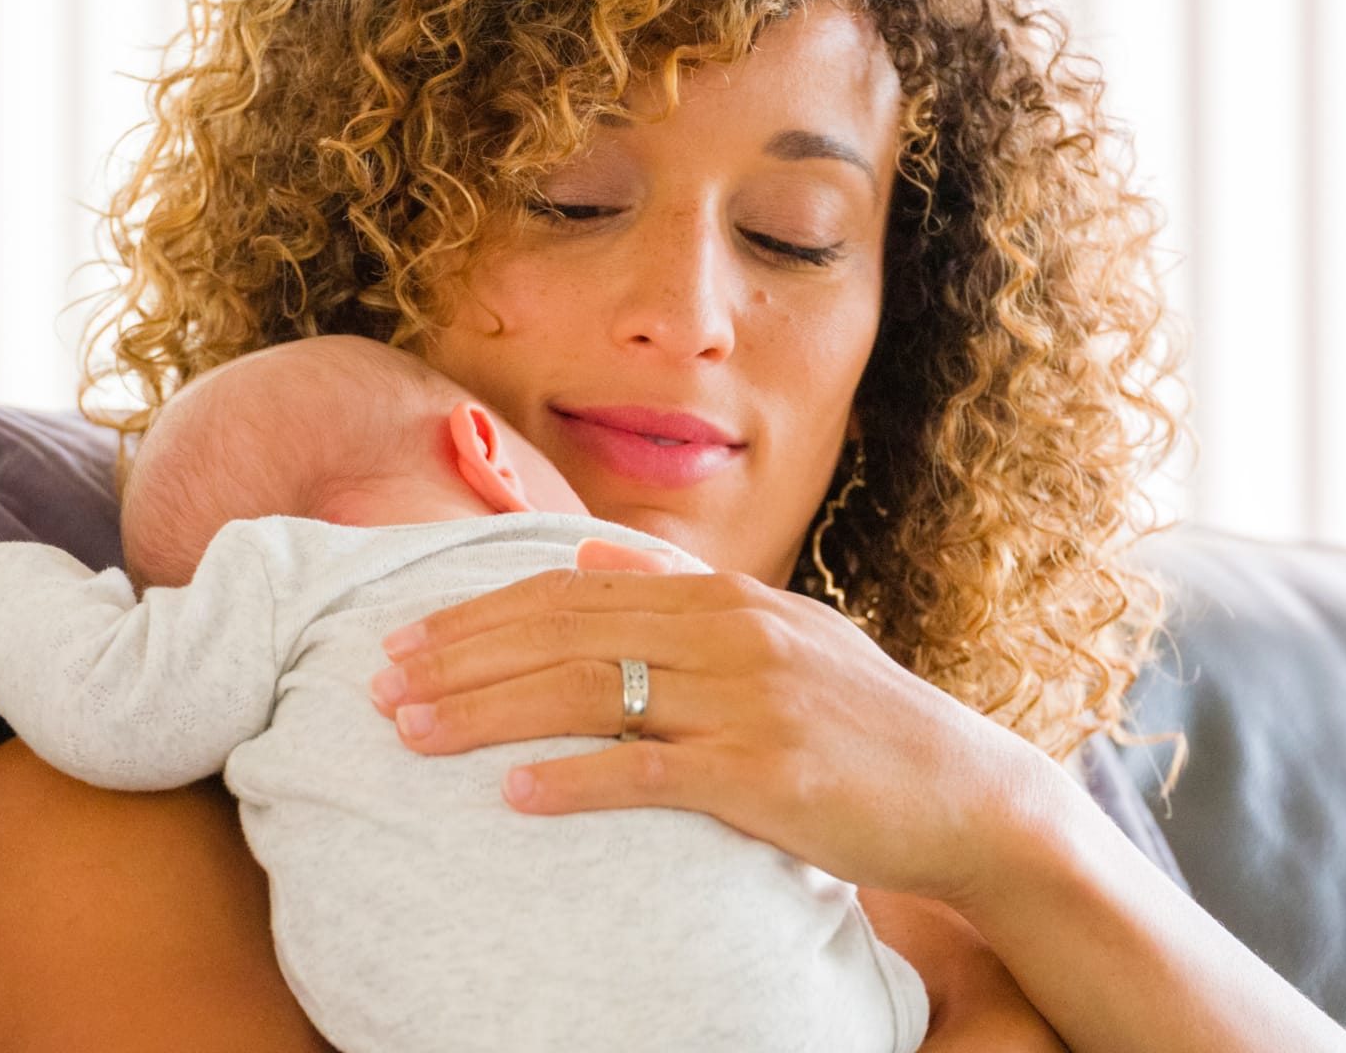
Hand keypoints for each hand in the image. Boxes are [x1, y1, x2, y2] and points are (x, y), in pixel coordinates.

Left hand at [365, 539, 1074, 903]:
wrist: (968, 795)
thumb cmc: (860, 724)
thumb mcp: (777, 633)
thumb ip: (679, 593)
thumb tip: (583, 549)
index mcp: (721, 597)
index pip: (571, 590)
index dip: (479, 613)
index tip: (404, 636)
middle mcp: (728, 635)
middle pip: (560, 635)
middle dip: (459, 658)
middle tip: (377, 684)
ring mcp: (747, 703)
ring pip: (587, 695)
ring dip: (486, 713)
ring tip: (409, 734)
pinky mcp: (766, 776)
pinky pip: (650, 774)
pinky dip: (575, 781)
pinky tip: (512, 795)